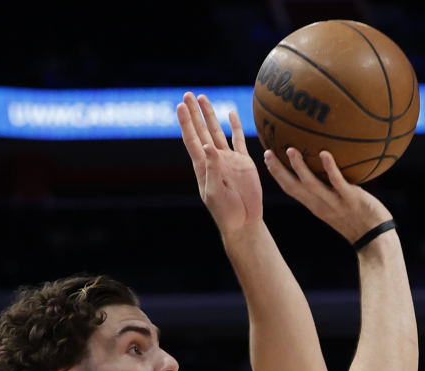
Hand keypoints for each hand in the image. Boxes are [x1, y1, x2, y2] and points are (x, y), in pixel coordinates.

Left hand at [177, 92, 261, 235]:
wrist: (244, 221)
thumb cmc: (226, 212)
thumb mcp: (215, 192)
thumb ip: (212, 169)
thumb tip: (208, 145)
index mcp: (203, 166)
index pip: (192, 139)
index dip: (186, 122)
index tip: (180, 106)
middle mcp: (213, 159)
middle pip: (201, 130)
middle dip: (194, 113)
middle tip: (187, 94)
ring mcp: (228, 159)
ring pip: (217, 131)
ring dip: (209, 115)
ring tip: (202, 97)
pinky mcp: (243, 162)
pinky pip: (238, 139)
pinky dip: (234, 126)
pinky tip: (230, 113)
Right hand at [263, 148, 391, 244]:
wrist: (375, 238)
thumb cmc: (359, 220)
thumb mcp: (339, 206)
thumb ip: (331, 190)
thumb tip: (329, 167)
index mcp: (315, 206)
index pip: (290, 189)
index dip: (277, 174)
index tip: (267, 158)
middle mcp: (320, 204)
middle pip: (293, 187)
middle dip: (278, 171)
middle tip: (268, 153)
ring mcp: (335, 202)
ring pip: (312, 184)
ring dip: (299, 168)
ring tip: (290, 150)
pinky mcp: (351, 199)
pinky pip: (338, 182)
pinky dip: (330, 168)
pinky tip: (325, 154)